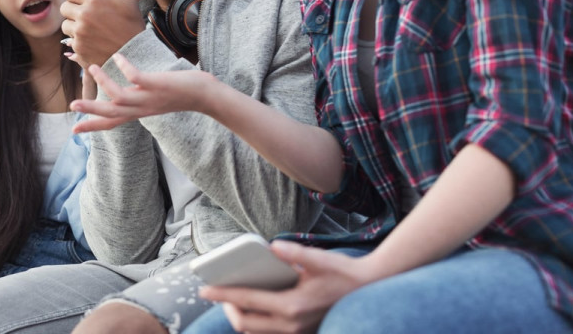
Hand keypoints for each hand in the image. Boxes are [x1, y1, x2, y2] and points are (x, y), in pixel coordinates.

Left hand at [60, 0, 156, 68]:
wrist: (135, 54)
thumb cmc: (132, 25)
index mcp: (94, 0)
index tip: (84, 1)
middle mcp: (83, 16)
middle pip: (64, 8)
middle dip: (73, 10)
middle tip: (85, 15)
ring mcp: (79, 33)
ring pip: (66, 25)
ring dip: (74, 26)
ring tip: (89, 29)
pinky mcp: (78, 49)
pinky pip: (70, 41)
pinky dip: (79, 41)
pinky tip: (92, 42)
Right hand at [70, 53, 216, 131]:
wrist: (206, 96)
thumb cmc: (181, 94)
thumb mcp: (153, 99)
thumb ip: (137, 96)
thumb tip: (123, 91)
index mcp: (139, 112)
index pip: (112, 123)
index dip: (93, 126)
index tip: (74, 130)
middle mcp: (142, 108)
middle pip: (111, 113)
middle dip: (91, 110)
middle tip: (72, 105)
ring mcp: (149, 98)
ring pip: (119, 97)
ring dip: (104, 82)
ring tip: (92, 67)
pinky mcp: (158, 86)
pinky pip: (136, 78)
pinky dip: (125, 67)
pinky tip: (118, 56)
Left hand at [200, 241, 374, 332]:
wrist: (368, 290)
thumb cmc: (342, 273)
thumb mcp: (319, 259)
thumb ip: (294, 252)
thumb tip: (271, 246)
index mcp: (292, 306)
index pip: (246, 302)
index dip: (222, 295)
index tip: (204, 289)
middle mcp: (292, 325)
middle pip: (245, 323)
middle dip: (227, 309)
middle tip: (218, 293)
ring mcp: (297, 333)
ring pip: (256, 333)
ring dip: (241, 318)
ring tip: (232, 300)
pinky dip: (256, 324)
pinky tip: (253, 308)